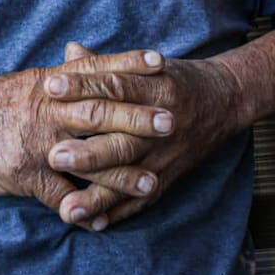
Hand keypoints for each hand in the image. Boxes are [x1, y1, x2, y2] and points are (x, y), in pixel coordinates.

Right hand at [0, 47, 175, 219]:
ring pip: (88, 157)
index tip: (161, 62)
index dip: (128, 64)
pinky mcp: (25, 174)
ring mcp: (37, 143)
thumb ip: (56, 75)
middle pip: (100, 111)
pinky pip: (60, 195)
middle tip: (172, 121)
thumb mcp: (22, 82)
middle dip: (138, 118)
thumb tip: (80, 55)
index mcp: (48, 84)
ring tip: (152, 182)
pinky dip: (83, 209)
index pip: (95, 69)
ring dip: (123, 172)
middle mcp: (46, 108)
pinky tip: (103, 221)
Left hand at [46, 42, 242, 229]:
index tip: (49, 87)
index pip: (114, 85)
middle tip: (53, 156)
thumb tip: (69, 50)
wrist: (225, 100)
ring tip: (67, 207)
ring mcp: (167, 154)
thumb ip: (106, 63)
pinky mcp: (170, 176)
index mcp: (154, 87)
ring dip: (98, 194)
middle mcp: (161, 123)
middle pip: (122, 139)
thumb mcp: (147, 65)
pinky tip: (93, 224)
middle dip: (88, 152)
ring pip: (130, 176)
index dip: (82, 85)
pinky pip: (143, 199)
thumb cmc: (175, 79)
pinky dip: (119, 212)